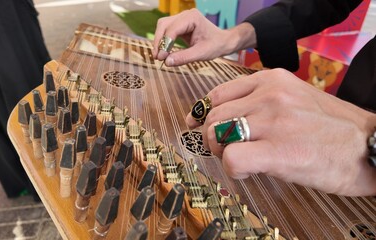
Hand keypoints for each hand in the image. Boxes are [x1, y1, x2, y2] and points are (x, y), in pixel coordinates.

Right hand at [153, 9, 255, 65]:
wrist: (223, 42)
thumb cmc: (215, 46)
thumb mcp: (200, 54)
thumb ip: (183, 58)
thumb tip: (166, 62)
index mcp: (192, 18)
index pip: (172, 29)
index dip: (164, 43)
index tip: (161, 58)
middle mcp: (185, 15)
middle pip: (163, 25)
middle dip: (158, 41)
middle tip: (157, 57)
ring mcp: (181, 18)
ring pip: (162, 26)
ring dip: (158, 41)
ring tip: (159, 56)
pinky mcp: (179, 25)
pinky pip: (166, 30)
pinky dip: (163, 41)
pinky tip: (163, 52)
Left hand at [186, 68, 375, 195]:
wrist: (371, 146)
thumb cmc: (332, 128)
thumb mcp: (295, 98)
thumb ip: (260, 101)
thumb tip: (223, 119)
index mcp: (272, 79)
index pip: (217, 94)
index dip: (204, 114)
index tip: (199, 126)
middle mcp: (270, 95)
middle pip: (212, 116)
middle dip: (213, 137)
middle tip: (227, 150)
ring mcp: (274, 121)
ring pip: (216, 135)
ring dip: (221, 152)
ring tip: (242, 160)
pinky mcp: (279, 150)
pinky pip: (232, 159)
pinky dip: (234, 169)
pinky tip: (251, 171)